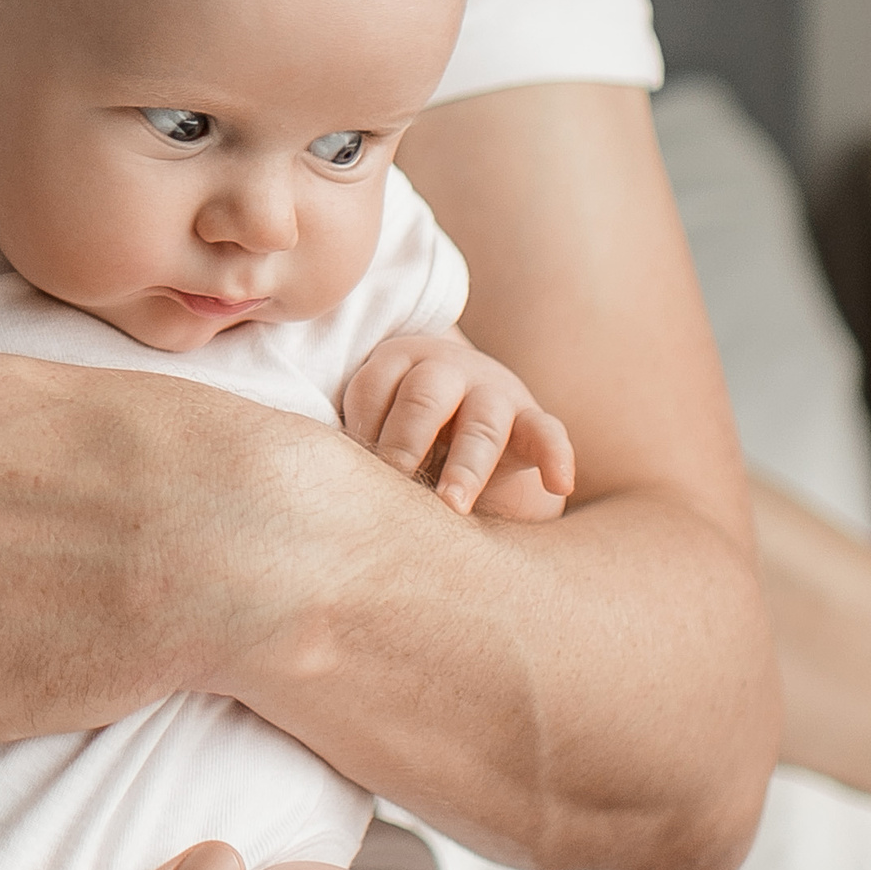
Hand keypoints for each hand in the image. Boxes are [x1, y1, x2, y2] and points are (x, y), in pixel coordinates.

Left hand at [340, 333, 575, 516]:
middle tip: (395, 480)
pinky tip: (559, 485)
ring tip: (453, 505)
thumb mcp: (370, 426)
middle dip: (406, 441)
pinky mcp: (531, 422)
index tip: (347, 467)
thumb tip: (311, 490)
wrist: (463, 420)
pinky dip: (556, 456)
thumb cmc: (399, 433)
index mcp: (397, 364)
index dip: (360, 427)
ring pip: (483, 422)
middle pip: (424, 397)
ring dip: (467, 464)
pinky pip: (549, 434)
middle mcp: (446, 370)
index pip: (373, 387)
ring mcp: (493, 393)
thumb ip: (349, 443)